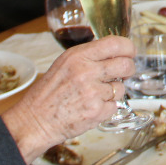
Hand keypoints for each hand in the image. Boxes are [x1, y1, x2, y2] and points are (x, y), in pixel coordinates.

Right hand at [3, 37, 136, 160]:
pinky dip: (106, 107)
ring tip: (95, 95)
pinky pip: (114, 105)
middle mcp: (86, 72)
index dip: (128, 47)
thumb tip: (114, 53)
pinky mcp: (97, 112)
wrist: (35, 120)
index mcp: (77, 57)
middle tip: (123, 72)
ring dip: (113, 91)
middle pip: (125, 65)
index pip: (114, 44)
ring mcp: (93, 93)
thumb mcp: (64, 64)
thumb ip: (88, 57)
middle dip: (128, 69)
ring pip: (121, 88)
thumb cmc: (48, 94)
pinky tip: (91, 107)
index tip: (130, 52)